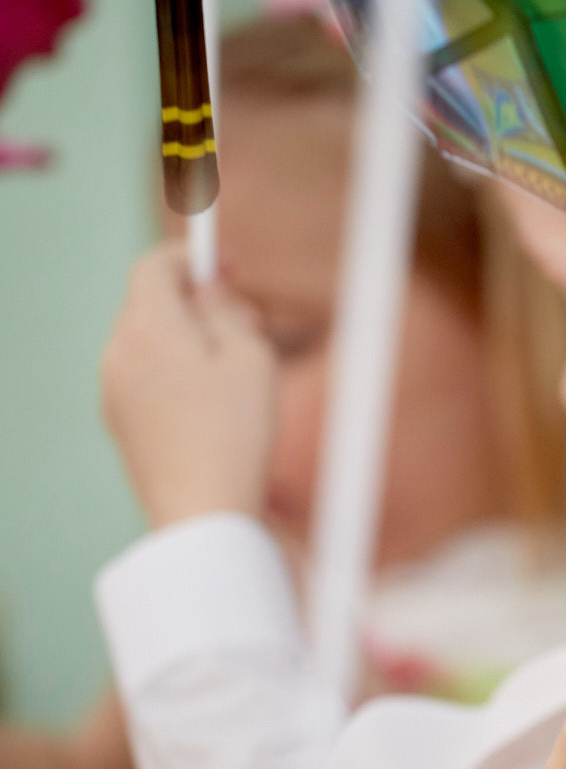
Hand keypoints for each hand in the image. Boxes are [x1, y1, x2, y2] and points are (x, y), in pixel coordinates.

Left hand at [100, 247, 276, 527]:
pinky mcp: (120, 422)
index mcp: (148, 327)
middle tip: (249, 321)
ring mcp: (113, 390)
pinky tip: (215, 405)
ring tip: (239, 370)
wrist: (202, 511)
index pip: (154, 267)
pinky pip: (146, 378)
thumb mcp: (249, 357)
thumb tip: (208, 286)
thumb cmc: (235, 431)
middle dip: (196, 303)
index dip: (192, 258)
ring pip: (150, 343)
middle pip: (151, 304)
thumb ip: (225, 310)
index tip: (228, 267)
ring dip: (189, 340)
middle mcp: (118, 352)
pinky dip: (176, 373)